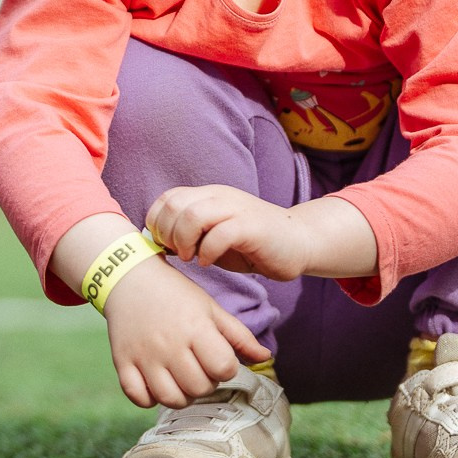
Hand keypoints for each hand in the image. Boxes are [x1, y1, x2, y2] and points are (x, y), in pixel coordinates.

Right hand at [51, 211, 268, 407]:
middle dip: (205, 382)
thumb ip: (239, 335)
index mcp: (196, 328)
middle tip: (198, 368)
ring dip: (181, 395)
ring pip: (171, 399)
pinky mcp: (122, 362)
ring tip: (180, 379)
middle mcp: (170, 345)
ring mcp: (144, 356)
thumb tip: (265, 357)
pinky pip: (139, 398)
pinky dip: (149, 398)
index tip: (217, 358)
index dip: (226, 368)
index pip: (224, 369)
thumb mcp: (210, 307)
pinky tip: (155, 383)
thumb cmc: (175, 293)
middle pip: (199, 388)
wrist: (128, 277)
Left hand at [145, 187, 378, 282]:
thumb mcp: (214, 236)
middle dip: (167, 233)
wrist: (299, 242)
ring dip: (184, 240)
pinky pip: (220, 233)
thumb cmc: (252, 245)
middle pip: (175, 205)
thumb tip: (158, 244)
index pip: (168, 198)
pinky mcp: (252, 227)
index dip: (157, 222)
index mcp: (208, 196)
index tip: (164, 245)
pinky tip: (208, 262)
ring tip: (190, 258)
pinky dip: (207, 251)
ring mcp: (236, 209)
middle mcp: (220, 197)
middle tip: (177, 253)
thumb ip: (190, 235)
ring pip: (193, 214)